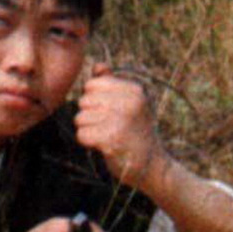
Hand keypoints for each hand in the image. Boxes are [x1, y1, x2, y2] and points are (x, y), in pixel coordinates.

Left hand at [74, 62, 164, 187]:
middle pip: (84, 101)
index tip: (109, 112)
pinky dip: (88, 142)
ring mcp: (121, 121)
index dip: (94, 99)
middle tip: (108, 127)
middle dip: (89, 115)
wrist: (152, 166)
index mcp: (134, 90)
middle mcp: (129, 102)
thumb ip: (111, 83)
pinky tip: (103, 145)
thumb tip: (98, 65)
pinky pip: (82, 134)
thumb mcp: (129, 103)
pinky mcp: (111, 140)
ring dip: (88, 129)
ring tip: (107, 136)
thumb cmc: (135, 131)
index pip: (92, 85)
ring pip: (80, 118)